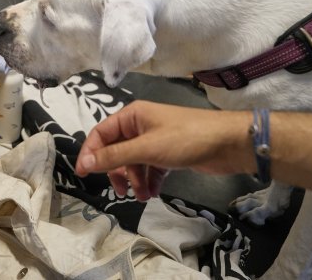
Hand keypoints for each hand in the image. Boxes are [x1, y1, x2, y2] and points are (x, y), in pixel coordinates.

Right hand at [75, 102, 251, 201]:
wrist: (228, 143)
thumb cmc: (185, 139)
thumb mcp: (146, 148)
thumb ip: (115, 156)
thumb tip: (85, 162)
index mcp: (132, 116)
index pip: (101, 133)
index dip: (90, 153)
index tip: (83, 174)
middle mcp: (140, 125)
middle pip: (116, 150)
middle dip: (117, 172)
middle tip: (121, 191)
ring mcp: (155, 140)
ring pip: (133, 162)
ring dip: (134, 180)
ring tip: (142, 196)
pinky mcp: (168, 154)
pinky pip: (149, 169)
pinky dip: (148, 181)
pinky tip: (152, 194)